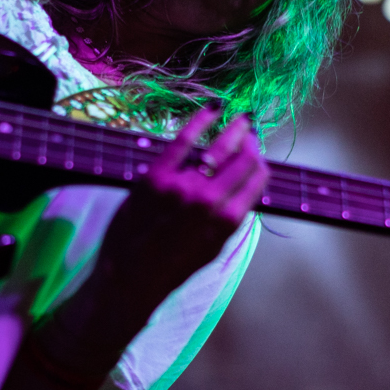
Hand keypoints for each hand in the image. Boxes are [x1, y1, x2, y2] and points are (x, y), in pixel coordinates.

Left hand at [95, 106, 268, 307]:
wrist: (129, 279)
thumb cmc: (172, 269)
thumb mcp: (213, 250)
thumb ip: (229, 218)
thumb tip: (244, 190)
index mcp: (228, 221)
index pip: (256, 179)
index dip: (260, 163)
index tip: (257, 153)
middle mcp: (210, 201)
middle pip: (243, 161)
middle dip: (250, 144)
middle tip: (249, 132)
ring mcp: (182, 187)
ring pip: (218, 148)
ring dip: (233, 131)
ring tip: (240, 121)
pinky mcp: (156, 177)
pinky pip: (183, 141)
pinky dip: (200, 122)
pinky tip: (211, 110)